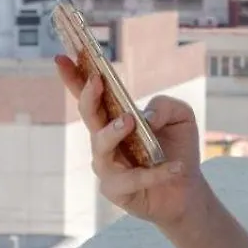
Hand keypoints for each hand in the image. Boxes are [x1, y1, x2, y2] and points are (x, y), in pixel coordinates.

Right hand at [56, 56, 204, 229]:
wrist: (186, 188)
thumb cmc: (178, 147)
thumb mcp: (181, 117)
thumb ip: (165, 106)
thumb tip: (144, 118)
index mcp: (115, 117)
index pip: (89, 95)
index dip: (73, 76)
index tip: (61, 57)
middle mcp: (105, 139)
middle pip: (88, 115)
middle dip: (88, 97)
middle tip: (96, 82)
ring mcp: (107, 165)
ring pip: (101, 148)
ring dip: (113, 132)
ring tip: (130, 121)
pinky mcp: (116, 190)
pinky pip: (132, 179)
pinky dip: (155, 172)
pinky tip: (175, 167)